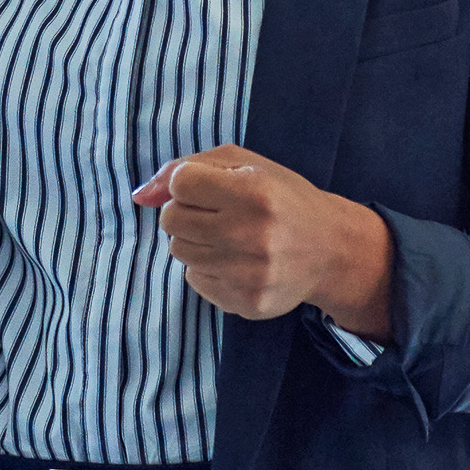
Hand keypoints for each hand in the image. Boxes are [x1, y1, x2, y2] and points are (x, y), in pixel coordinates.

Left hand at [132, 146, 396, 334]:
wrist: (331, 250)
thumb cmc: (282, 198)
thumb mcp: (244, 166)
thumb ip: (185, 168)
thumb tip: (139, 196)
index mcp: (254, 192)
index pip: (180, 184)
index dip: (188, 184)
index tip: (210, 188)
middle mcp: (251, 235)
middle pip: (171, 221)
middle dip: (187, 213)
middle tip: (219, 214)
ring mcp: (247, 275)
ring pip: (179, 251)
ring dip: (196, 241)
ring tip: (230, 237)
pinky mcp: (244, 303)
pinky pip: (194, 280)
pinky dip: (208, 268)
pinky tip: (237, 261)